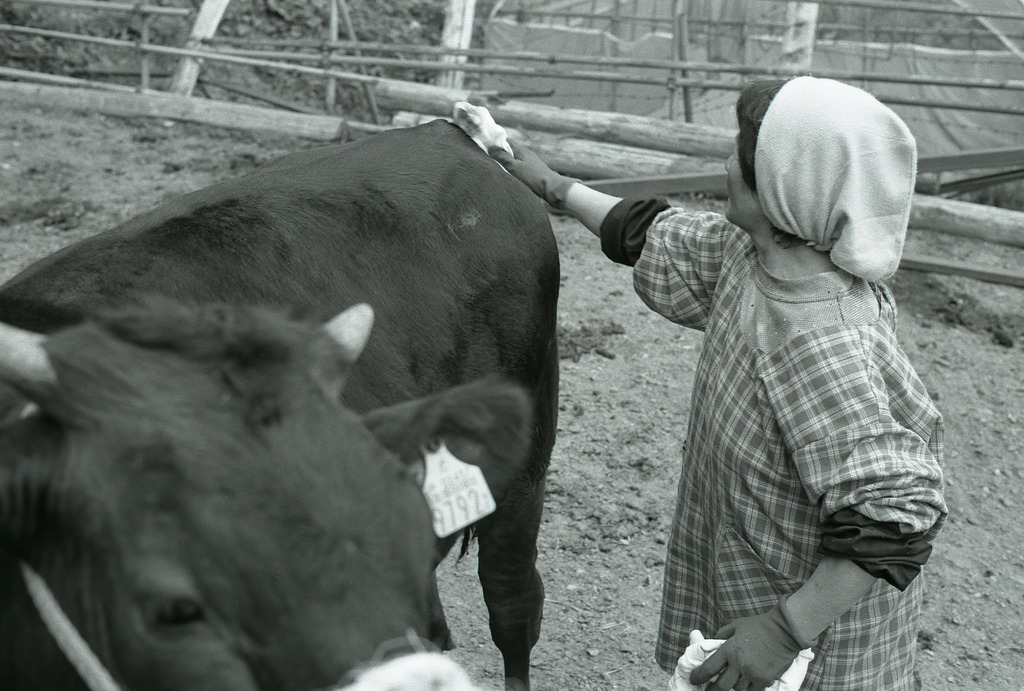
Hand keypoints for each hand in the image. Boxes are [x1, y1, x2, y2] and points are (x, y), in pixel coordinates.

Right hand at [487, 143, 574, 209]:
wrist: (553, 188)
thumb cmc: (533, 177)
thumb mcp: (514, 167)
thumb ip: (502, 157)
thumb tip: (491, 147)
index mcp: (521, 150)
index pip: (506, 141)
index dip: (497, 142)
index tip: (487, 145)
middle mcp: (527, 155)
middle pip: (511, 151)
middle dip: (501, 154)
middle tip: (490, 160)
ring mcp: (532, 164)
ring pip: (516, 161)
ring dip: (508, 164)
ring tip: (499, 171)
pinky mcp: (535, 173)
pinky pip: (521, 169)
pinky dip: (514, 172)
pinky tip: (512, 179)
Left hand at [690, 596, 806, 690]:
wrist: (783, 631)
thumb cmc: (758, 626)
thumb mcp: (736, 626)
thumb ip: (722, 635)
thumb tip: (713, 644)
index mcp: (729, 649)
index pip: (708, 668)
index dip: (698, 677)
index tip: (694, 679)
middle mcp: (739, 664)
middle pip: (721, 686)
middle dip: (712, 690)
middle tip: (709, 690)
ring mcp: (753, 673)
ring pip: (738, 689)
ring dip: (733, 686)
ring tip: (732, 682)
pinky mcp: (765, 679)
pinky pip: (753, 690)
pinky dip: (748, 688)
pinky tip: (747, 684)